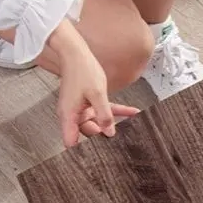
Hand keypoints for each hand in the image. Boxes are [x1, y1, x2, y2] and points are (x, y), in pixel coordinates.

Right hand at [39, 21, 138, 147]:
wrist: (75, 51)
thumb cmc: (81, 69)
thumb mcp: (97, 94)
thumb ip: (104, 115)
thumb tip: (109, 134)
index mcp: (69, 116)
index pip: (71, 142)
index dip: (81, 149)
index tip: (95, 152)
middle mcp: (72, 115)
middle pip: (87, 132)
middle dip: (101, 134)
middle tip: (116, 136)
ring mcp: (80, 109)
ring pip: (96, 122)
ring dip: (111, 122)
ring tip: (128, 125)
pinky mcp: (87, 102)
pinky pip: (102, 110)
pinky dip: (116, 111)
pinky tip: (133, 112)